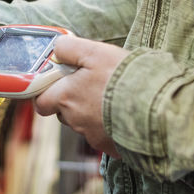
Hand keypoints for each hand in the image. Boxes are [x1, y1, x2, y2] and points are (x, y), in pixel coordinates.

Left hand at [32, 34, 128, 156]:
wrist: (152, 105)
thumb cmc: (121, 76)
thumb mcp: (93, 51)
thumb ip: (69, 48)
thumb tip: (56, 48)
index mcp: (66, 97)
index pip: (41, 101)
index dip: (47, 92)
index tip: (59, 82)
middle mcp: (74, 119)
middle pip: (63, 112)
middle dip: (72, 101)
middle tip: (90, 85)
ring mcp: (92, 135)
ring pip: (83, 123)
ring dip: (91, 112)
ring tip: (111, 97)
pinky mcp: (110, 146)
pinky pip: (103, 135)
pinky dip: (109, 125)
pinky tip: (122, 112)